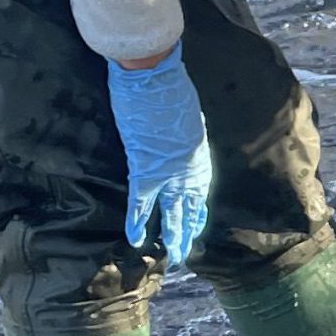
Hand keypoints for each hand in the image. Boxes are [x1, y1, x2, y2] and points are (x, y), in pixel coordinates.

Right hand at [107, 43, 212, 266]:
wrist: (155, 77)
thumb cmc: (170, 88)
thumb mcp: (186, 114)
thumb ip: (183, 131)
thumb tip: (177, 134)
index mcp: (198, 155)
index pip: (198, 191)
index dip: (196, 211)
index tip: (196, 225)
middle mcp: (188, 169)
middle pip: (188, 208)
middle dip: (186, 232)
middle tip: (185, 253)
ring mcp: (169, 172)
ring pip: (171, 212)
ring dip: (171, 236)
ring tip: (173, 257)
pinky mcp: (145, 170)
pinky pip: (142, 203)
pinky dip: (138, 222)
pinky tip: (137, 241)